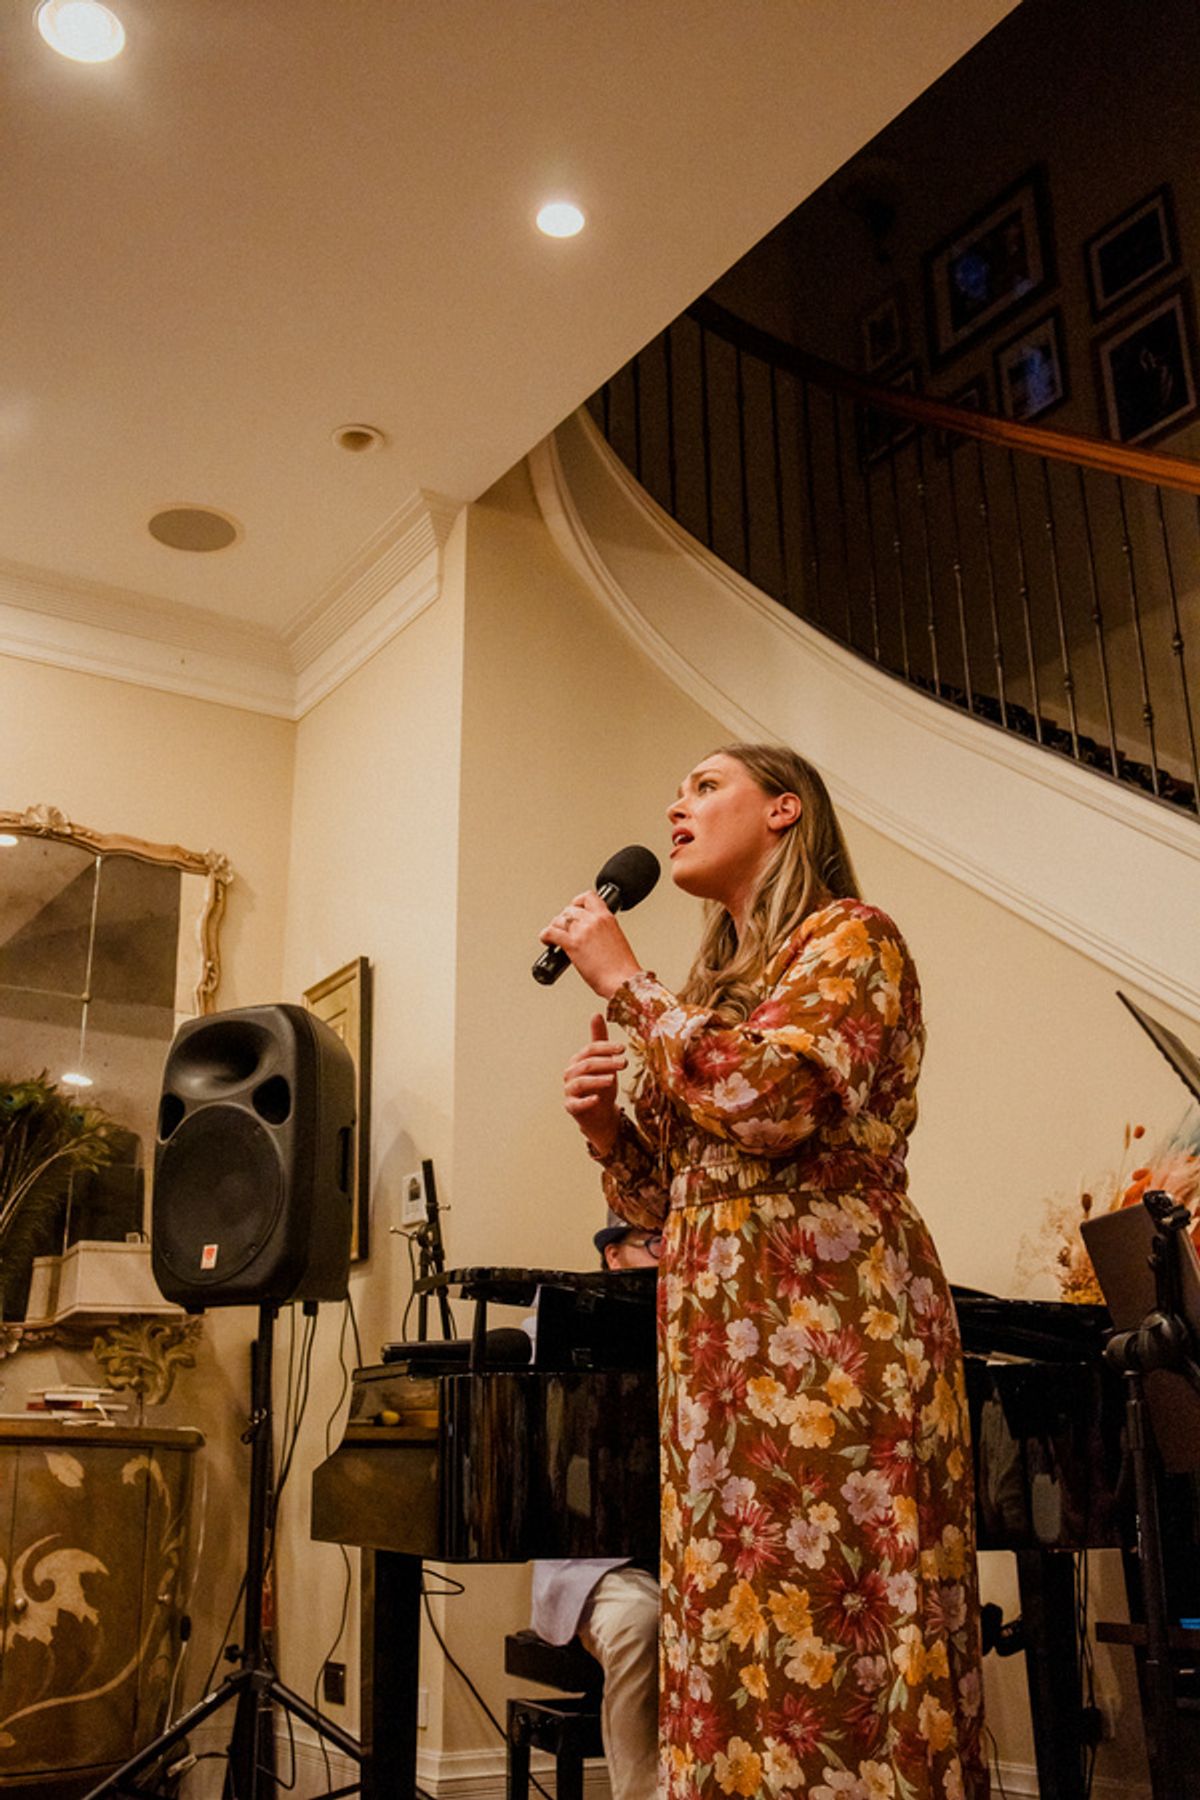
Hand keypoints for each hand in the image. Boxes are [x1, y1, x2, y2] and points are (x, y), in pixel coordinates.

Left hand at [539, 889, 641, 999]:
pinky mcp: (571, 944)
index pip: (588, 897)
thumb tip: (591, 935)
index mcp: (607, 917)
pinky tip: (548, 942)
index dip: (578, 901)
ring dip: (555, 927)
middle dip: (564, 918)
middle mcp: (593, 920)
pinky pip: (550, 932)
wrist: (622, 980)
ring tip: (555, 935)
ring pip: (559, 919)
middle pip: (570, 909)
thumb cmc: (621, 967)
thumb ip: (603, 931)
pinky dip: (545, 936)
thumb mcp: (616, 939)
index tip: (575, 908)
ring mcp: (581, 931)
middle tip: (564, 928)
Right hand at [562, 1013, 626, 1156]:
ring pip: (581, 1082)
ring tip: (612, 1080)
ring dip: (597, 1080)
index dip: (606, 1047)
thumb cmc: (602, 1085)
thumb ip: (599, 1040)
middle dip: (606, 1063)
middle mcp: (571, 1074)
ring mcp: (569, 1091)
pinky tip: (597, 1099)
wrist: (600, 1114)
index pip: (591, 1050)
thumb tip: (595, 1013)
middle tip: (624, 1063)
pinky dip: (586, 1101)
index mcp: (579, 1060)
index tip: (623, 1048)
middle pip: (587, 1064)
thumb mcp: (605, 1062)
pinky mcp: (571, 1107)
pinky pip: (576, 1104)